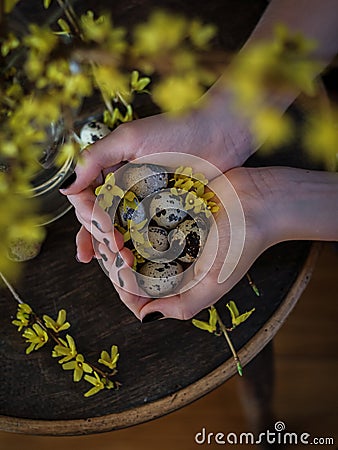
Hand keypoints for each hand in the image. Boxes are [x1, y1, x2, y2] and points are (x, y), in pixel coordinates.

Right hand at [63, 91, 253, 260]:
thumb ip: (95, 158)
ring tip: (119, 266)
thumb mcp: (130, 137)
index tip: (99, 226)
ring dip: (114, 249)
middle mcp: (123, 188)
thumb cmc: (177, 129)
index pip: (85, 198)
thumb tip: (65, 187)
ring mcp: (143, 202)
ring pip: (119, 231)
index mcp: (111, 170)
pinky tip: (133, 263)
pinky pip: (145, 234)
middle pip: (99, 219)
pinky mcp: (164, 212)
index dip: (86, 215)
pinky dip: (136, 249)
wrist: (220, 134)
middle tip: (110, 250)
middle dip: (99, 236)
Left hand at [91, 167, 274, 320]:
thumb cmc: (242, 243)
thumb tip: (144, 318)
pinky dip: (130, 216)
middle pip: (130, 270)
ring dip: (117, 238)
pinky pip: (142, 218)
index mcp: (180, 284)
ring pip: (131, 244)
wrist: (260, 200)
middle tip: (111, 246)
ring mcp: (169, 237)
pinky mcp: (170, 212)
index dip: (124, 287)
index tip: (121, 269)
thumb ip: (183, 306)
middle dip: (115, 262)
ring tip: (112, 228)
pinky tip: (122, 210)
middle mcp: (171, 263)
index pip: (139, 296)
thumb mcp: (215, 283)